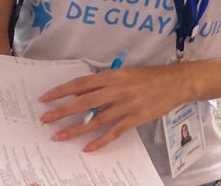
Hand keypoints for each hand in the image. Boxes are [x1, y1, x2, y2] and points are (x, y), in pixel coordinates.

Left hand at [38, 64, 194, 151]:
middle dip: (63, 111)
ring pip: (96, 119)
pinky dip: (101, 140)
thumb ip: (105, 82)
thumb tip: (82, 92)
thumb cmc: (148, 77)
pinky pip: (115, 131)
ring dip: (76, 129)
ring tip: (60, 136)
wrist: (175, 82)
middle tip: (45, 119)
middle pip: (84, 102)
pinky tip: (89, 148)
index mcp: (113, 76)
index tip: (46, 98)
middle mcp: (117, 90)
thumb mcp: (125, 73)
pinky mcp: (136, 118)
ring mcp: (126, 105)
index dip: (62, 90)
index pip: (82, 83)